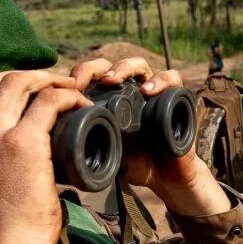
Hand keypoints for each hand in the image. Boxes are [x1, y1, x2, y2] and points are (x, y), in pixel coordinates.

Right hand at [0, 70, 90, 243]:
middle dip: (31, 76)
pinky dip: (67, 97)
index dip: (10, 85)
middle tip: (58, 85)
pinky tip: (81, 104)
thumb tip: (18, 160)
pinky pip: (48, 103)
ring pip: (20, 83)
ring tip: (72, 90)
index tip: (35, 93)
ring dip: (50, 80)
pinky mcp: (22, 143)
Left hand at [70, 57, 230, 215]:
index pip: (94, 76)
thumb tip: (66, 141)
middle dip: (96, 68)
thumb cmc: (137, 164)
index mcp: (112, 100)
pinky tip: (147, 91)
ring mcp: (154, 92)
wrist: (167, 178)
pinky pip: (172, 78)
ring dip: (124, 68)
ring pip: (139, 65)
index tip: (70, 88)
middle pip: (112, 65)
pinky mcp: (176, 98)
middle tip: (84, 82)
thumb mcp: (107, 154)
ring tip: (112, 80)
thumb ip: (91, 144)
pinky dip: (160, 80)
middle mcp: (132, 91)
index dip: (80, 76)